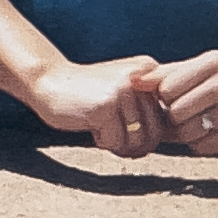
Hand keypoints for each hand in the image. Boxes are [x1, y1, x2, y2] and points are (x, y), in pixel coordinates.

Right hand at [25, 57, 164, 157]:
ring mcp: (124, 89)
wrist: (47, 81)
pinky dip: (104, 142)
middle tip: (115, 141)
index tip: (130, 133)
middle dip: (135, 145)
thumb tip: (170, 140)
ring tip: (104, 136)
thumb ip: (147, 107)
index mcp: (149, 70)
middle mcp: (141, 76)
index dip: (150, 135)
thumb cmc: (87, 94)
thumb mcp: (124, 92)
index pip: (167, 117)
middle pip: (155, 132)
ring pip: (138, 140)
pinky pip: (117, 141)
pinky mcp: (107, 104)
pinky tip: (92, 129)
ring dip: (120, 146)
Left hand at [137, 51, 217, 155]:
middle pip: (175, 112)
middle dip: (171, 117)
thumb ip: (170, 72)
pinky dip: (200, 144)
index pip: (166, 88)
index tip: (169, 98)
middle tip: (181, 114)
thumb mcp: (207, 66)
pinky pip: (204, 147)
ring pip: (187, 132)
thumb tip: (132, 80)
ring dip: (184, 133)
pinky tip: (211, 132)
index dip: (162, 97)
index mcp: (213, 63)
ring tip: (195, 122)